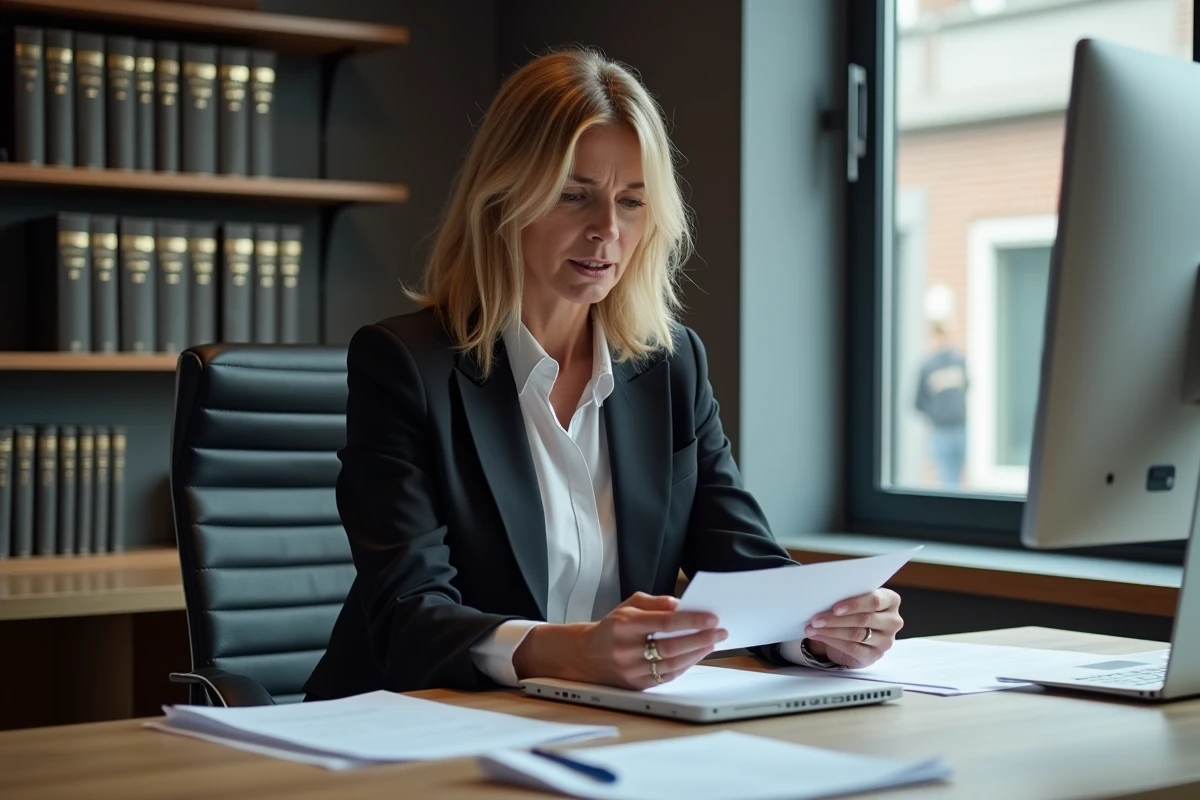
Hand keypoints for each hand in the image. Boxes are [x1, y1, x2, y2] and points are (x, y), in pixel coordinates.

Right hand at [513, 592, 727, 688]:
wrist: (584, 655)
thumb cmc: (611, 627)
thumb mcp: (628, 605)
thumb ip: (656, 603)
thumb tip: (682, 605)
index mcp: (624, 625)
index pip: (665, 623)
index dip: (691, 621)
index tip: (712, 617)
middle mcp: (626, 649)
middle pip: (671, 646)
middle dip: (700, 639)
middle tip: (720, 632)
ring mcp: (630, 670)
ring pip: (671, 664)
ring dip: (696, 654)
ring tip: (712, 643)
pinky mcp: (635, 685)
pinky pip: (666, 677)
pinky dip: (685, 666)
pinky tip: (696, 656)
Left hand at [802, 589, 902, 667]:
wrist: (859, 634)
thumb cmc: (857, 610)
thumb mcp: (857, 600)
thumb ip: (849, 595)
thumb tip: (824, 596)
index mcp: (891, 601)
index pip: (875, 601)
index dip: (855, 604)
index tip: (835, 607)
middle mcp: (893, 621)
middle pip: (864, 619)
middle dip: (836, 619)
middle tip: (816, 619)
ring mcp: (885, 640)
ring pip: (855, 634)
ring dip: (830, 631)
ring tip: (812, 627)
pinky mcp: (874, 655)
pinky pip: (851, 648)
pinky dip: (831, 641)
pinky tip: (818, 635)